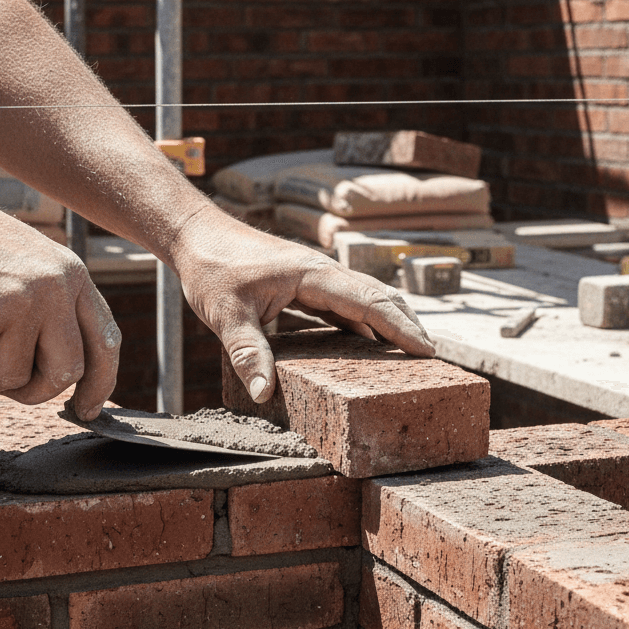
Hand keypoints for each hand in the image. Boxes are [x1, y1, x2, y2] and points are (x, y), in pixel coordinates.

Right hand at [0, 190, 117, 418]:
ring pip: (12, 378)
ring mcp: (19, 304)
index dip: (99, 383)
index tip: (87, 410)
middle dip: (35, 392)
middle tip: (3, 384)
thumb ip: (53, 307)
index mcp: (73, 276)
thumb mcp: (29, 264)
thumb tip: (64, 375)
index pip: (105, 341)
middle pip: (65, 372)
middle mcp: (55, 290)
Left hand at [171, 206, 435, 403]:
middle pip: (376, 297)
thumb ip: (247, 351)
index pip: (368, 301)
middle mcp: (321, 273)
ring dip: (387, 324)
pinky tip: (368, 345)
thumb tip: (263, 393)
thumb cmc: (211, 268)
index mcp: (312, 274)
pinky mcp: (303, 286)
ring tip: (411, 356)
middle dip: (406, 325)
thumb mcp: (225, 314)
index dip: (400, 327)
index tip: (428, 350)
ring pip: (362, 300)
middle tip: (433, 360)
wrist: (195, 235)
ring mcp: (314, 278)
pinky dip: (362, 324)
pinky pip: (342, 306)